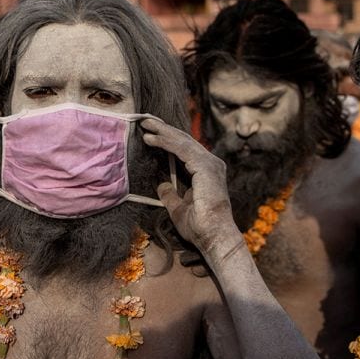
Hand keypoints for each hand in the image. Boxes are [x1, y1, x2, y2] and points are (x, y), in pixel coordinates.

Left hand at [140, 119, 238, 255]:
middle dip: (164, 130)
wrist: (213, 237)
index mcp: (206, 172)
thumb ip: (171, 195)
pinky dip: (166, 143)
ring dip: (163, 132)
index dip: (168, 139)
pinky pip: (182, 150)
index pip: (185, 150)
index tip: (151, 133)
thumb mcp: (178, 208)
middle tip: (146, 122)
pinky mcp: (206, 167)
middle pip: (184, 141)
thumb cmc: (200, 227)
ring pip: (183, 142)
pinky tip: (152, 139)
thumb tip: (162, 185)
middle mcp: (211, 164)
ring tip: (146, 125)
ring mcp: (210, 164)